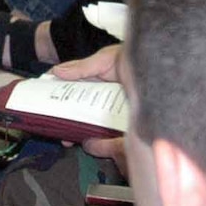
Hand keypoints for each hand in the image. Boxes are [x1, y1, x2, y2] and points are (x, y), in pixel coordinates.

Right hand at [47, 45, 125, 160]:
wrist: (162, 68)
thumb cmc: (132, 60)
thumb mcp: (104, 60)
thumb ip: (81, 68)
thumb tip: (57, 72)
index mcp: (96, 83)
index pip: (74, 91)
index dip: (58, 98)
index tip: (42, 104)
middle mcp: (104, 99)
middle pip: (82, 112)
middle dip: (66, 121)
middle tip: (54, 128)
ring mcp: (115, 113)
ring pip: (95, 126)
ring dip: (80, 133)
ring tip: (67, 139)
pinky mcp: (128, 125)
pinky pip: (115, 138)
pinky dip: (103, 144)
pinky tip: (90, 144)